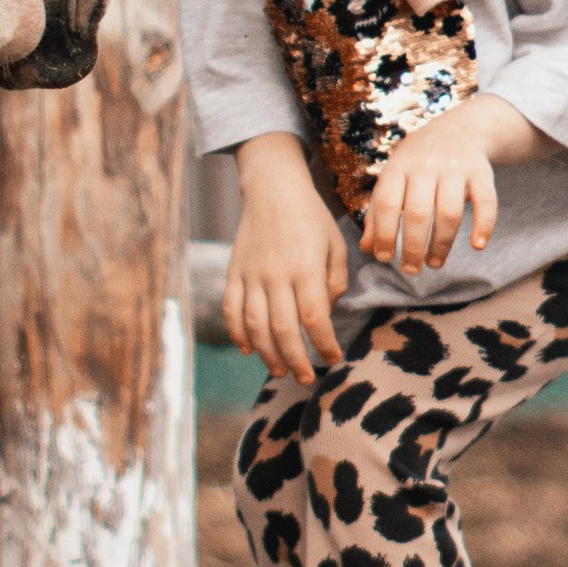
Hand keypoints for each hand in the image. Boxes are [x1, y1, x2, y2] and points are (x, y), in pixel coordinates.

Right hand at [226, 134, 348, 383]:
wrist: (272, 188)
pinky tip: (249, 350)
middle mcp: (276, 274)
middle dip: (296, 360)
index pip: (314, 317)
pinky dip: (237, 333)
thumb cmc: (311, 217)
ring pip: (255, 325)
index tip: (334, 358)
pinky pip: (231, 309)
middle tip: (306, 378)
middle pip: (282, 329)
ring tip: (280, 371)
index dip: (324, 344)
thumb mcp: (336, 244)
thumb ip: (335, 281)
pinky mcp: (234, 272)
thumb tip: (324, 312)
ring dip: (267, 354)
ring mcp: (251, 274)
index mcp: (306, 267)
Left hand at [360, 99, 535, 278]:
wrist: (460, 128)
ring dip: (442, 244)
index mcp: (398, 167)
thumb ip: (378, 212)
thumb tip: (367, 248)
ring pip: (450, 212)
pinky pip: (486, 202)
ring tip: (434, 263)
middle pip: (418, 213)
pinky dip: (484, 225)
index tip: (385, 258)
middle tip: (411, 270)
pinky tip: (477, 246)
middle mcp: (425, 166)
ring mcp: (455, 168)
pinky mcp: (481, 173)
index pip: (386, 204)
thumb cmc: (418, 163)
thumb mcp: (394, 178)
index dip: (384, 234)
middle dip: (413, 247)